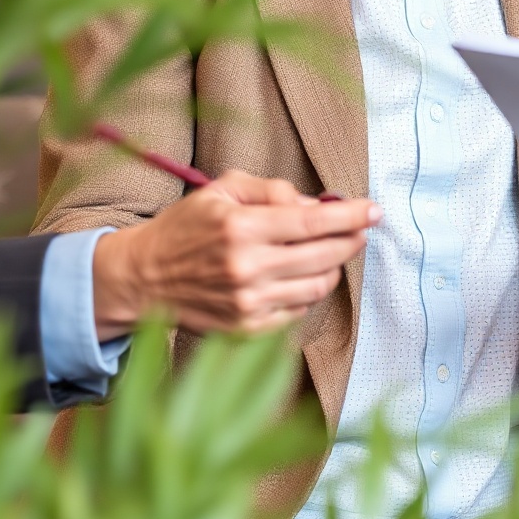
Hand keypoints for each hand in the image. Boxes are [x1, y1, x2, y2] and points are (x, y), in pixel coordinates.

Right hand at [90, 174, 376, 338]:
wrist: (143, 277)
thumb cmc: (187, 226)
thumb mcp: (223, 190)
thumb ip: (272, 190)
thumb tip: (318, 203)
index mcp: (241, 228)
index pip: (313, 222)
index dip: (351, 217)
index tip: (375, 211)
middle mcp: (246, 268)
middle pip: (324, 256)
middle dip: (351, 241)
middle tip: (359, 230)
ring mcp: (246, 303)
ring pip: (318, 287)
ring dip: (333, 268)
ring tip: (328, 253)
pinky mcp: (245, 329)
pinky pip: (297, 311)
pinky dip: (307, 293)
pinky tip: (296, 277)